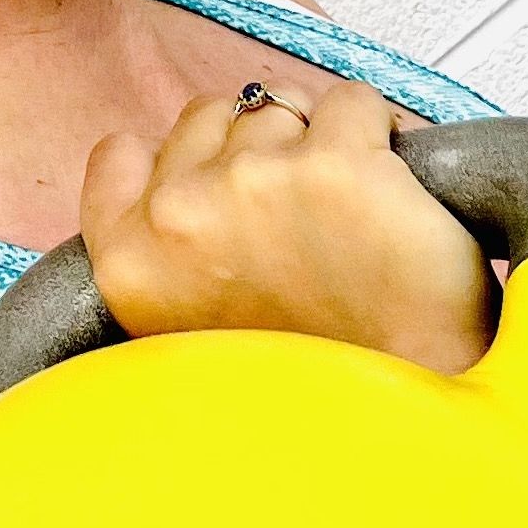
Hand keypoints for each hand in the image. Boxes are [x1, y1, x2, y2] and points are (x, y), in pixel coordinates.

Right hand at [80, 79, 497, 374]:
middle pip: (212, 116)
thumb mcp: (193, 331)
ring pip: (283, 104)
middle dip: (258, 148)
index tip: (221, 190)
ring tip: (348, 221)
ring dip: (320, 141)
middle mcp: (179, 217)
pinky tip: (388, 196)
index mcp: (131, 266)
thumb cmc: (314, 381)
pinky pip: (354, 100)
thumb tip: (195, 177)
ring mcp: (256, 182)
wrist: (408, 426)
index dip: (184, 162)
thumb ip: (173, 250)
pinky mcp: (338, 165)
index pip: (120, 156)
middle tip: (300, 224)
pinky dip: (380, 133)